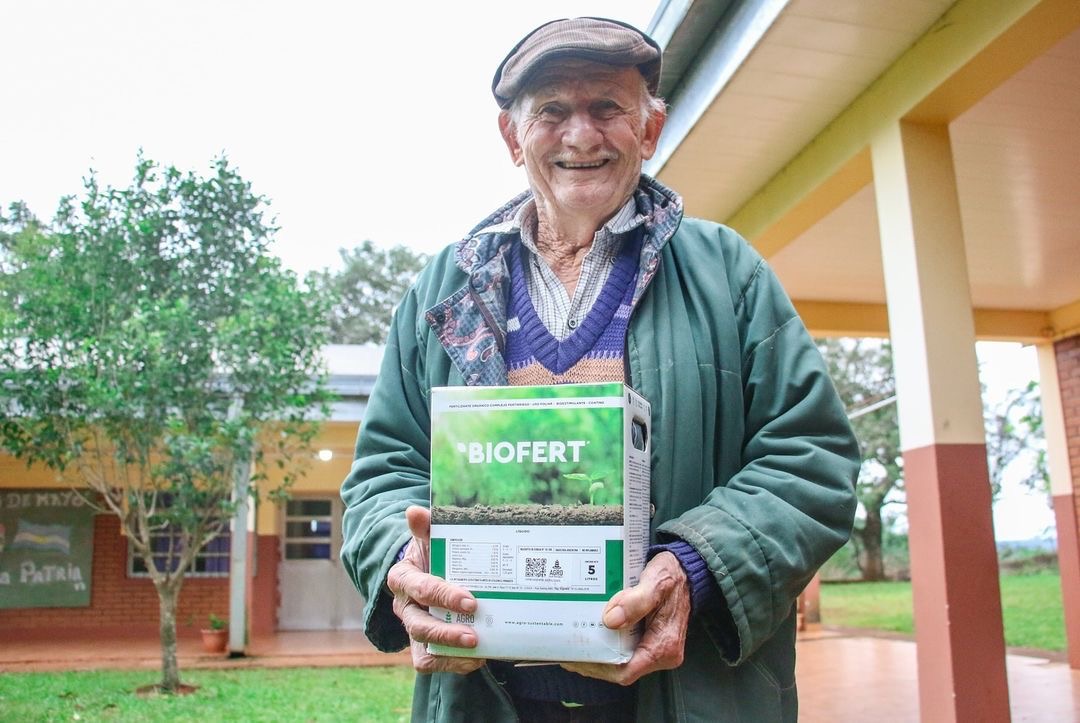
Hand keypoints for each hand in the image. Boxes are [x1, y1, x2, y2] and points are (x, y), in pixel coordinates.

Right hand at [387, 505, 485, 674]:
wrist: (423, 573)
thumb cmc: (430, 556)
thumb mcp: (427, 539)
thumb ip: (426, 527)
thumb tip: (415, 511)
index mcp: (403, 579)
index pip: (421, 589)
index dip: (444, 596)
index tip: (470, 600)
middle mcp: (404, 607)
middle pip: (419, 626)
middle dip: (446, 632)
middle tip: (474, 633)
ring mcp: (412, 629)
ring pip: (422, 650)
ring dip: (450, 653)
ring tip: (477, 650)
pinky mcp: (421, 647)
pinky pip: (430, 663)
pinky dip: (453, 664)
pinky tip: (477, 658)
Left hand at [560, 551, 689, 684]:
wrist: (686, 569)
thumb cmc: (673, 574)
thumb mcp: (656, 582)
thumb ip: (636, 601)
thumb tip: (611, 620)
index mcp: (664, 645)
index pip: (626, 671)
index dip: (599, 668)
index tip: (578, 658)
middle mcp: (661, 652)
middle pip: (620, 668)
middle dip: (593, 661)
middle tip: (568, 649)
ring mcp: (655, 647)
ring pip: (621, 659)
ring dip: (598, 652)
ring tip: (574, 642)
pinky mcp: (649, 639)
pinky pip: (625, 648)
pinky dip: (607, 643)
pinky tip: (591, 633)